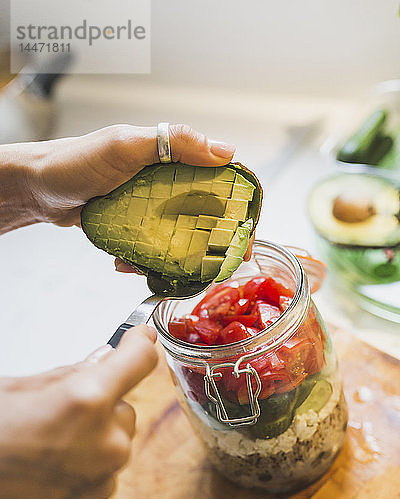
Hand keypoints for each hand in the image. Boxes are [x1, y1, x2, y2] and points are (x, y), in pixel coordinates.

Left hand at [0, 123, 253, 259]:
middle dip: (213, 244)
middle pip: (204, 216)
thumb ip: (174, 142)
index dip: (237, 207)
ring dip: (176, 259)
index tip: (246, 234)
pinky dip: (144, 262)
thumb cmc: (77, 160)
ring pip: (178, 238)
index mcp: (171, 159)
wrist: (39, 188)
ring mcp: (150, 209)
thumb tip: (226, 152)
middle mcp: (166, 184)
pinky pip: (150, 249)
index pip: (219, 180)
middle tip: (217, 267)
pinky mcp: (133, 229)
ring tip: (169, 274)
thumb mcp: (125, 145)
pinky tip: (128, 265)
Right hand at [0, 325, 156, 498]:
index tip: (140, 339)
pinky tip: (43, 474)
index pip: (138, 359)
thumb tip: (97, 362)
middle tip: (57, 411)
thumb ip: (62, 376)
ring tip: (41, 447)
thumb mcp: (8, 393)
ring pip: (113, 445)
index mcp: (85, 403)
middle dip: (99, 405)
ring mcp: (100, 483)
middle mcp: (104, 445)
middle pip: (124, 408)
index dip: (139, 344)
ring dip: (90, 441)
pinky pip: (99, 477)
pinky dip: (80, 472)